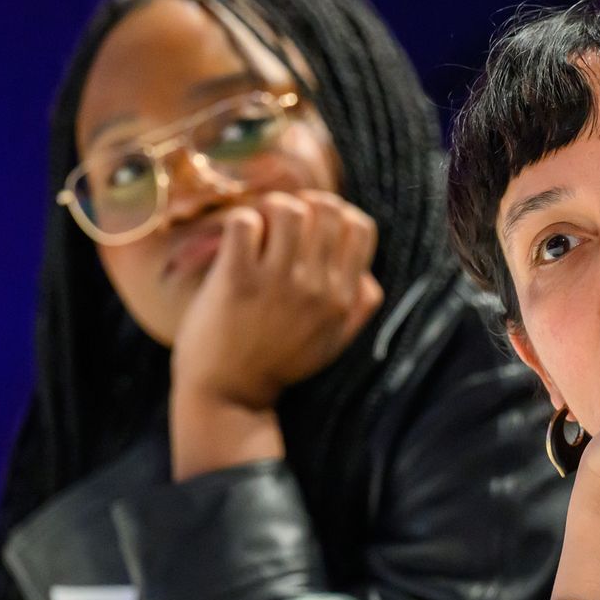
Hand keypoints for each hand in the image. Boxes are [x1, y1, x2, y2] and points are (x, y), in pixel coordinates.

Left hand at [169, 189, 381, 411]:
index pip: (361, 226)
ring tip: (260, 231)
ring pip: (288, 208)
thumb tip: (368, 272)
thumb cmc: (281, 362)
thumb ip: (361, 307)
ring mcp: (278, 283)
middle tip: (282, 225)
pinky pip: (244, 222)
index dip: (338, 214)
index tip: (316, 227)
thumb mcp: (335, 341)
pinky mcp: (237, 280)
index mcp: (344, 297)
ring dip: (270, 211)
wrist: (231, 393)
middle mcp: (318, 287)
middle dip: (304, 206)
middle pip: (327, 208)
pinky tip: (237, 243)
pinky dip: (240, 223)